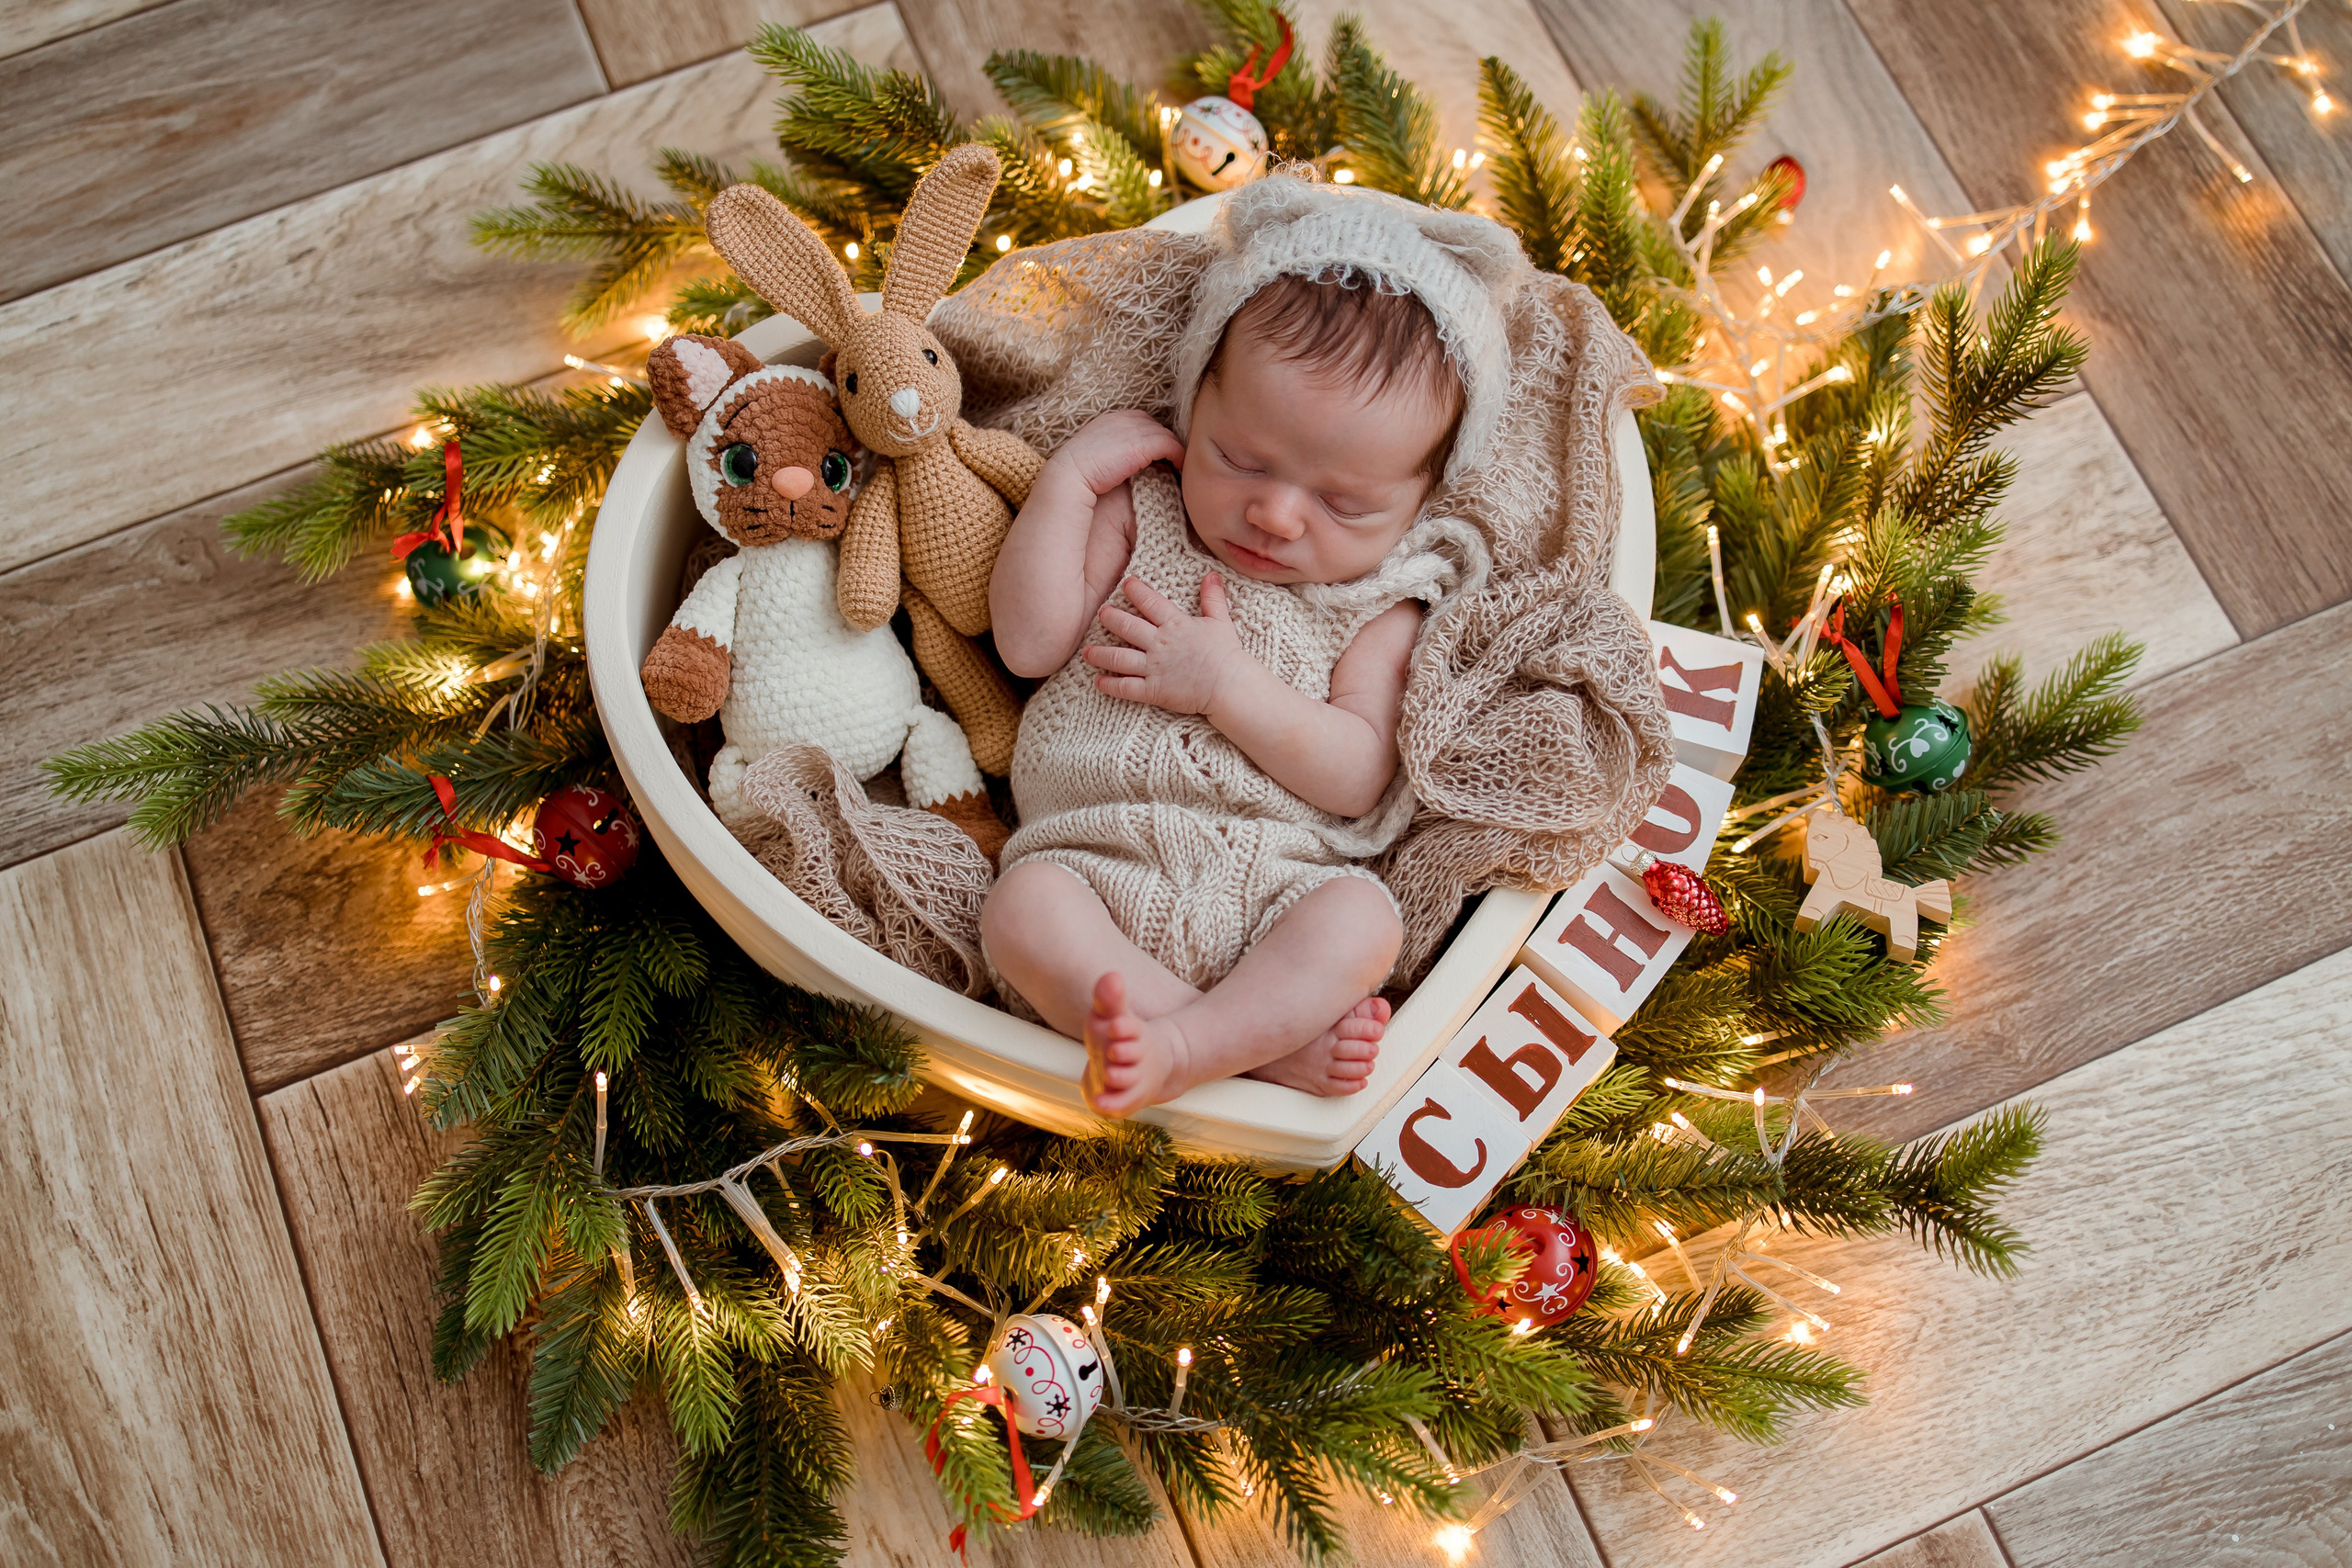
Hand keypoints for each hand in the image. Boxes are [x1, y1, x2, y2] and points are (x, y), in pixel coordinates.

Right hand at [1053, 409, 1184, 496]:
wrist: (1069, 475)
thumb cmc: (1076, 473)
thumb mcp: (1092, 455)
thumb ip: (1109, 453)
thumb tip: (1119, 465)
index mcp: (1110, 420)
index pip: (1140, 422)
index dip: (1150, 437)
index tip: (1156, 455)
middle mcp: (1123, 418)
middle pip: (1155, 426)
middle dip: (1164, 442)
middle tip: (1172, 461)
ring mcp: (1134, 429)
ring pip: (1165, 435)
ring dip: (1174, 450)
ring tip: (1179, 467)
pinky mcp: (1143, 443)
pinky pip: (1171, 445)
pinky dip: (1178, 456)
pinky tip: (1180, 469)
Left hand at [1085, 573, 1252, 715]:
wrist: (1229, 685)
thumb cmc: (1227, 654)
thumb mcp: (1221, 621)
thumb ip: (1213, 599)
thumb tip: (1212, 575)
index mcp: (1175, 625)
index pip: (1150, 602)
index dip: (1136, 591)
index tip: (1125, 584)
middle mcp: (1159, 643)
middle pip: (1127, 627)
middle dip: (1110, 619)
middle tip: (1100, 613)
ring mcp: (1154, 667)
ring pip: (1119, 657)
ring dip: (1100, 654)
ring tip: (1087, 652)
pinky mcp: (1153, 690)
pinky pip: (1126, 687)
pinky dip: (1110, 685)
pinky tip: (1098, 682)